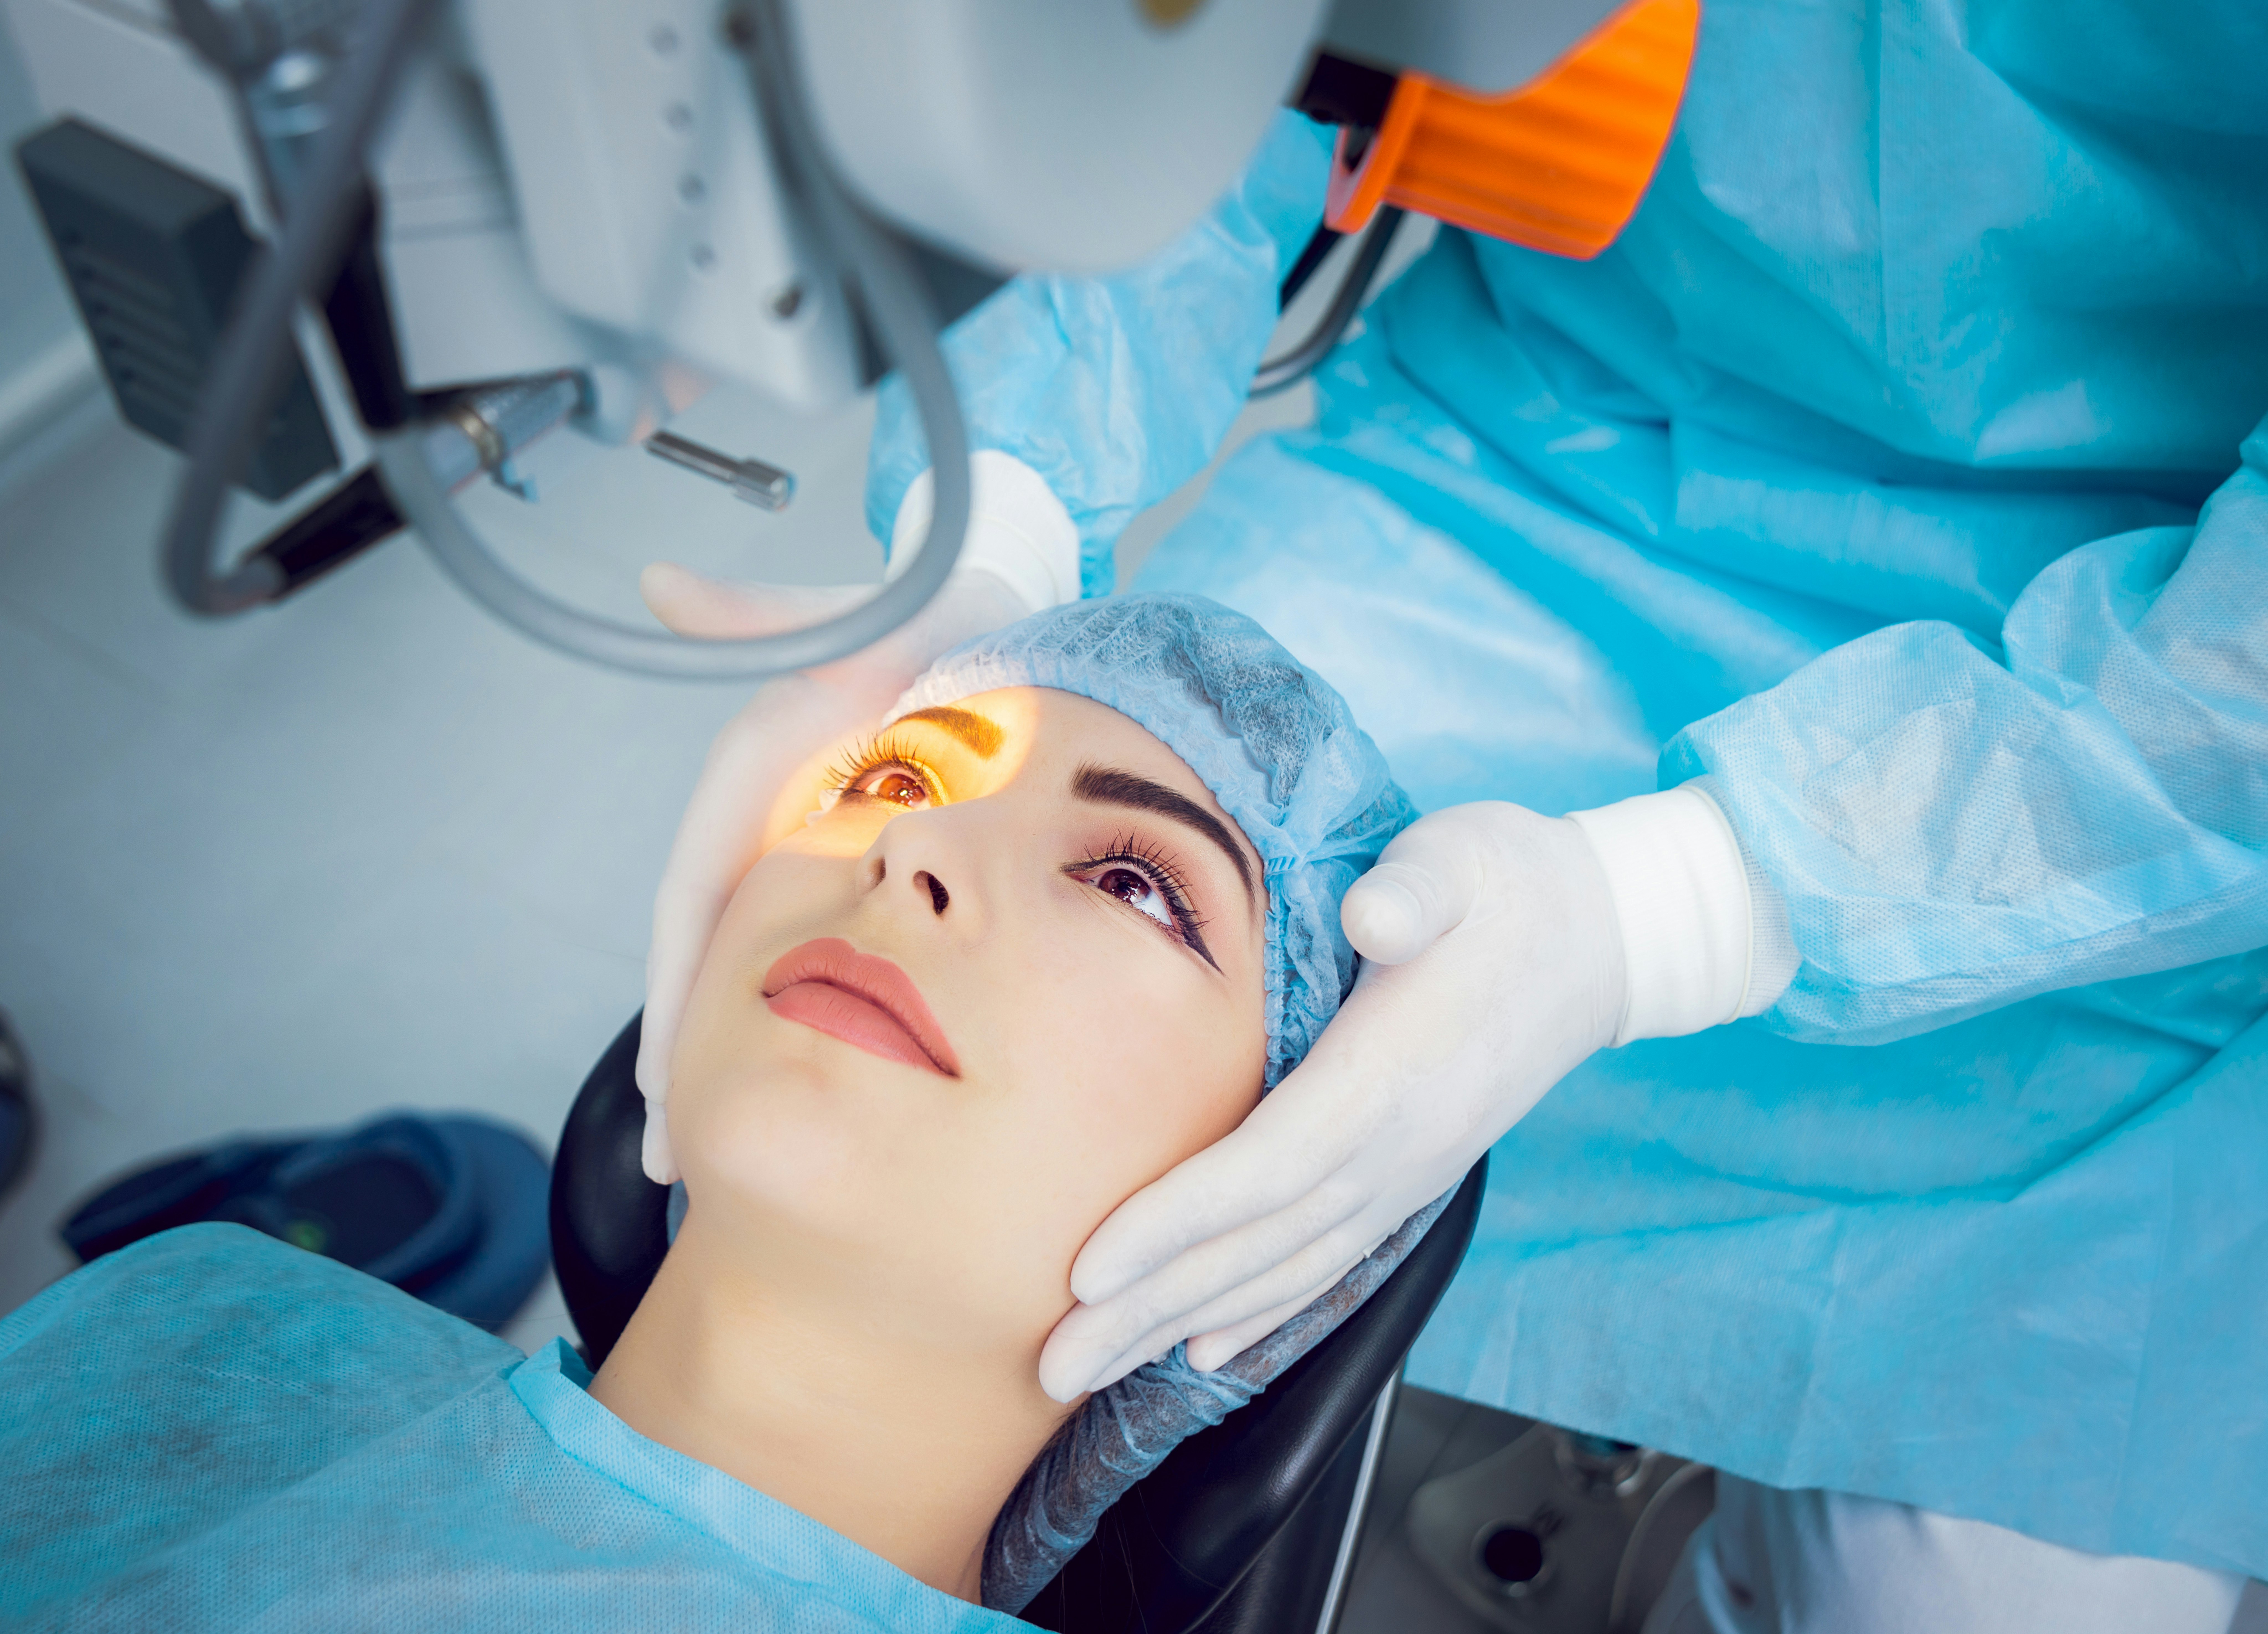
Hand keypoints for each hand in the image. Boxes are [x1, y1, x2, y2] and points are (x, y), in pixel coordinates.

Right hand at [634, 561, 1032, 1182]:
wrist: (994, 614)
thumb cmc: (926, 611)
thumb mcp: (855, 615)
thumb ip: (765, 613)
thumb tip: (663, 586)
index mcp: (756, 775)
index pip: (696, 903)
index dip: (679, 996)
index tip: (663, 1090)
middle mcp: (768, 819)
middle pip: (712, 959)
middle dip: (688, 1063)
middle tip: (676, 1164)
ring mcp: (804, 847)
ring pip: (753, 972)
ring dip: (725, 1060)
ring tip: (703, 1156)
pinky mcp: (849, 865)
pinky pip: (809, 957)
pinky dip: (789, 1026)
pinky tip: (800, 1090)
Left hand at [1036, 801, 1628, 1399]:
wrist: (1604, 937)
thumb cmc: (1511, 887)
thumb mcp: (1466, 859)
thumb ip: (1419, 888)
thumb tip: (1380, 912)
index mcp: (1392, 1074)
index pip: (1266, 1165)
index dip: (1176, 1221)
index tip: (1089, 1268)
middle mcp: (1400, 1146)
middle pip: (1256, 1244)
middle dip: (1148, 1305)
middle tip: (1052, 1364)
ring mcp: (1407, 1172)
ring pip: (1280, 1269)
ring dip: (1182, 1322)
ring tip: (1097, 1368)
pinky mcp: (1409, 1175)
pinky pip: (1325, 1261)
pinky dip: (1261, 1310)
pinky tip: (1206, 1346)